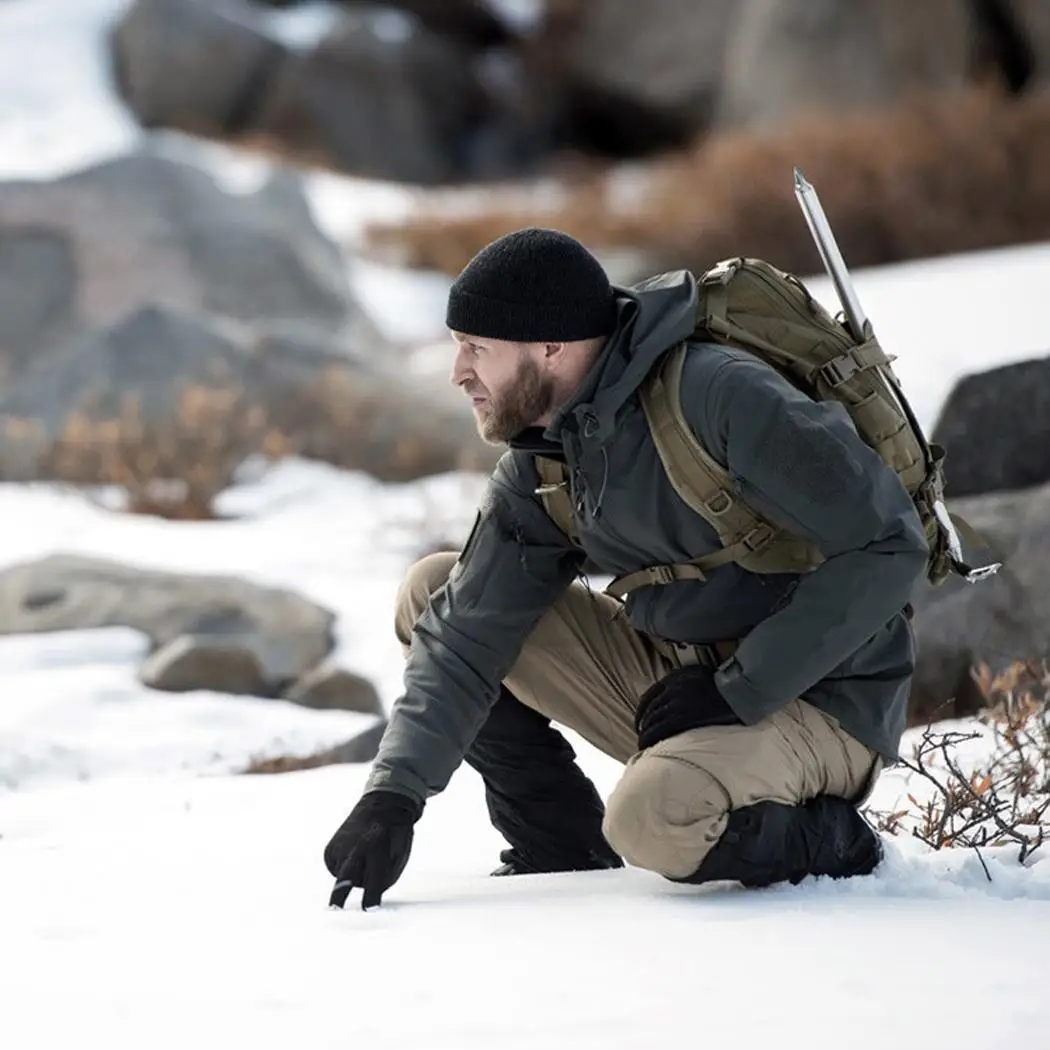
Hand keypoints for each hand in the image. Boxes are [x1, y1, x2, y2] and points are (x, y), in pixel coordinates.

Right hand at [324, 790, 423, 909]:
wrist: (381, 806)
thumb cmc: (393, 834)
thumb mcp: (398, 855)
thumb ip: (385, 878)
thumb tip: (370, 898)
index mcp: (376, 848)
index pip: (374, 880)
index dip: (372, 897)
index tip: (370, 908)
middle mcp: (354, 847)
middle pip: (345, 878)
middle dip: (341, 895)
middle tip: (336, 909)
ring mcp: (339, 847)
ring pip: (342, 878)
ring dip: (352, 876)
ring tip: (364, 858)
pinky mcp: (329, 850)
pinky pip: (335, 870)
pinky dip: (343, 869)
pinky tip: (352, 856)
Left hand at [634, 664, 740, 749]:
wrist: (740, 692)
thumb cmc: (727, 687)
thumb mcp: (702, 676)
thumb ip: (687, 684)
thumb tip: (676, 698)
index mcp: (676, 676)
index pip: (650, 695)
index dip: (642, 711)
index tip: (641, 721)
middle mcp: (673, 687)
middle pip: (650, 709)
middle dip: (643, 724)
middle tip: (642, 736)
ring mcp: (676, 701)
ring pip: (652, 720)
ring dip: (645, 734)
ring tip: (645, 745)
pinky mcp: (682, 716)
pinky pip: (659, 729)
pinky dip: (651, 738)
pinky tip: (648, 746)